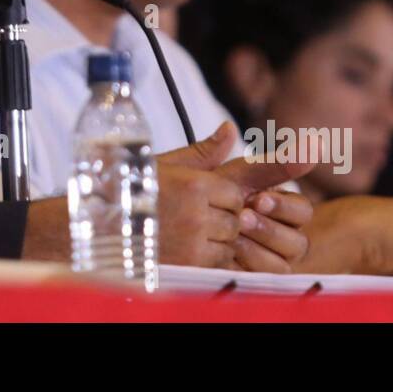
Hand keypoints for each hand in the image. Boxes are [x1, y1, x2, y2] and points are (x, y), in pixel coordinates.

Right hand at [21, 123, 313, 270]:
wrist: (99, 227)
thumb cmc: (132, 191)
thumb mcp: (166, 166)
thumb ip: (204, 152)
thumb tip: (229, 129)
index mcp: (198, 180)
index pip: (245, 184)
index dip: (263, 180)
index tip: (293, 163)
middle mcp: (201, 207)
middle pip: (241, 215)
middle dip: (227, 216)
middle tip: (197, 214)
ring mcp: (196, 237)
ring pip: (232, 238)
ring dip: (218, 237)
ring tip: (187, 230)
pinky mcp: (191, 261)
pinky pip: (219, 260)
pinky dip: (210, 256)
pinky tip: (186, 246)